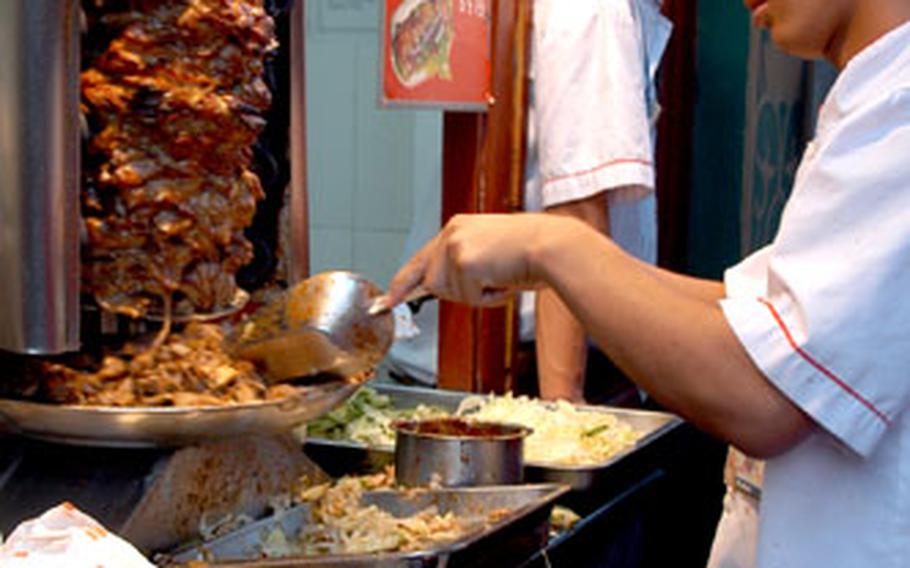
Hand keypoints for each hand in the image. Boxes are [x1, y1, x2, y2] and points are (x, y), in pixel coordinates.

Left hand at [386, 213, 571, 306]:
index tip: (388, 301)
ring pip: (449, 292)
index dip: (403, 283)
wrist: (553, 246)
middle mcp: (452, 232)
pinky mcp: (463, 261)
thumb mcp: (490, 252)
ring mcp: (455, 245)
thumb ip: (464, 265)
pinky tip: (505, 279)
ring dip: (477, 295)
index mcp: (458, 227)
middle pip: (434, 283)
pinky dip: (489, 298)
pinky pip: (468, 298)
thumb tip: (442, 288)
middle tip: (493, 281)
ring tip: (502, 276)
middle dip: (460, 292)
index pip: (422, 259)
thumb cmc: (532, 252)